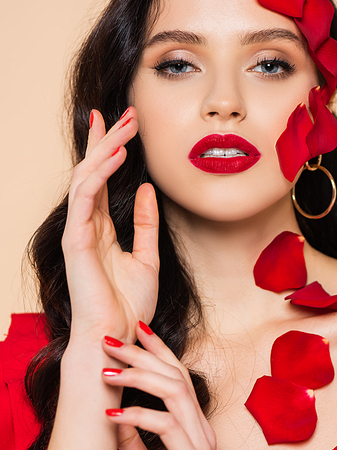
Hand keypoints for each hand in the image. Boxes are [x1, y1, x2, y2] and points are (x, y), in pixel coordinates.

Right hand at [62, 108, 158, 344]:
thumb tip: (146, 189)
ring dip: (106, 148)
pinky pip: (85, 197)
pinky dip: (101, 173)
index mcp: (101, 228)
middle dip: (109, 139)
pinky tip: (118, 154)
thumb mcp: (147, 257)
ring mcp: (78, 231)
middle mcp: (86, 225)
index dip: (109, 149)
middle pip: (93, 171)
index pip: (102, 179)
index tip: (122, 122)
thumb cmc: (129, 305)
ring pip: (86, 177)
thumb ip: (145, 223)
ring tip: (126, 124)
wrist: (119, 336)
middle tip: (129, 112)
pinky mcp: (75, 240)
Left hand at [101, 322, 236, 449]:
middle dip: (141, 354)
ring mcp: (199, 442)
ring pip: (173, 392)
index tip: (137, 329)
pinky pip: (166, 426)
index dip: (158, 350)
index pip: (177, 377)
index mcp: (193, 427)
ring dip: (138, 377)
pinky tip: (113, 414)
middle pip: (174, 375)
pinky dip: (138, 416)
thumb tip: (116, 420)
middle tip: (111, 340)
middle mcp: (200, 427)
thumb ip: (136, 446)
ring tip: (108, 371)